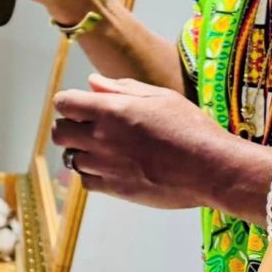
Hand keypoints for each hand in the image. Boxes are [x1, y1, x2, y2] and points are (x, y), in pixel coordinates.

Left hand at [52, 74, 251, 209]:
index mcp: (110, 110)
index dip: (70, 103)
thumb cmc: (190, 128)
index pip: (63, 103)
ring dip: (82, 152)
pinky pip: (86, 181)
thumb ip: (121, 88)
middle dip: (70, 128)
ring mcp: (105, 165)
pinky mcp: (114, 189)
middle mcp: (100, 138)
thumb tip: (92, 82)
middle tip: (89, 129)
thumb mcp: (160, 97)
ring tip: (107, 150)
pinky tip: (112, 168)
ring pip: (71, 158)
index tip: (81, 107)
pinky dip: (93, 175)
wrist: (211, 168)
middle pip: (59, 132)